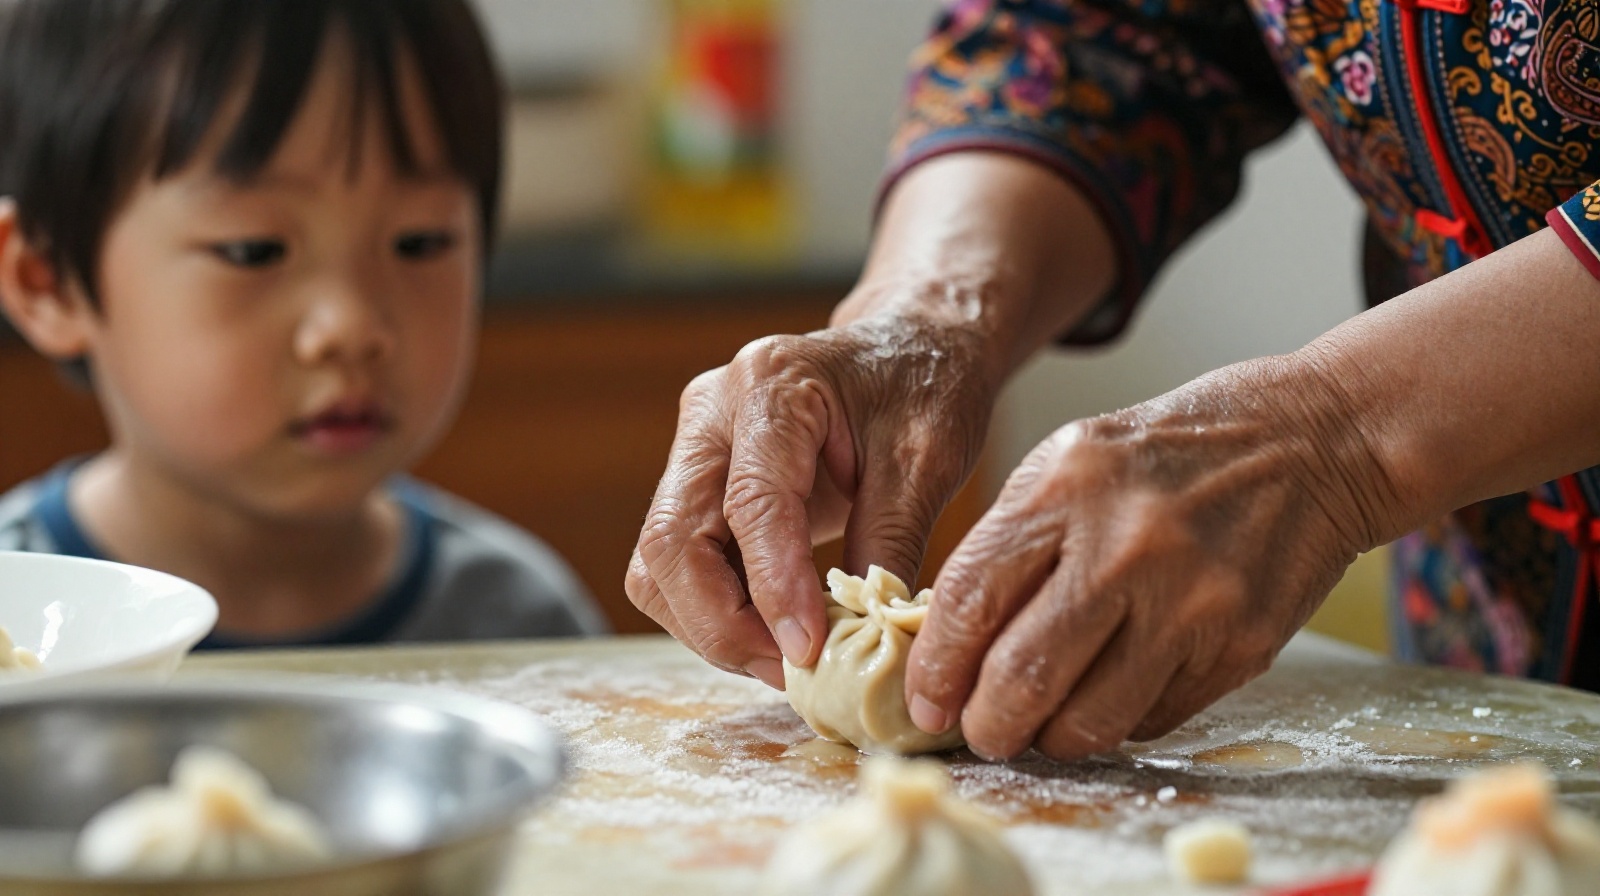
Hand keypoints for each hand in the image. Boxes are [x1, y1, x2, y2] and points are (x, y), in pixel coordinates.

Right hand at [626, 312, 999, 687]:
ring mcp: (693, 448)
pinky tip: (772, 632)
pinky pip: (677, 565)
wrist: (907, 346)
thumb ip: (890, 540)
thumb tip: (864, 636)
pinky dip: (714, 612)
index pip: (751, 502)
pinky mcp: (695, 484)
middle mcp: (711, 412)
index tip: (805, 650)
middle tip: (790, 670)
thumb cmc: (925, 386)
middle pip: (671, 538)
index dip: (771, 586)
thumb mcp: (929, 459)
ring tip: (786, 658)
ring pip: (658, 562)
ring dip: (710, 626)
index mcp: (772, 385)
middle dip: (721, 623)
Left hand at [905, 355, 1396, 759]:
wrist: (1312, 443)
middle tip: (980, 732)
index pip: (968, 599)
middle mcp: (1125, 546)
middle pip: (1022, 676)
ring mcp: (1190, 602)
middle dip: (986, 724)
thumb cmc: (1173, 454)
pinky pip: (1153, 719)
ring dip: (1050, 740)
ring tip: (1042, 724)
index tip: (925, 701)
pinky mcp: (1239, 647)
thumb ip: (1012, 541)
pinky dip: (1119, 721)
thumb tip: (949, 641)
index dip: (935, 667)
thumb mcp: (1073, 460)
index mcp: (1065, 487)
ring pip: (1089, 721)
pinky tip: (1112, 692)